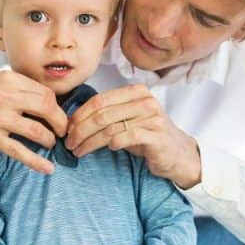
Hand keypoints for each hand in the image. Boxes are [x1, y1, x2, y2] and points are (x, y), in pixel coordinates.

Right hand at [0, 71, 67, 173]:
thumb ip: (20, 87)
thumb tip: (48, 102)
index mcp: (10, 80)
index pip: (46, 94)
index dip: (57, 108)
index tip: (58, 117)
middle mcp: (5, 97)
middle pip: (47, 109)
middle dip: (60, 124)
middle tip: (62, 133)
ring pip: (36, 131)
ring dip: (49, 141)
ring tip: (50, 145)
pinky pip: (19, 151)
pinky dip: (36, 161)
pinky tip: (48, 168)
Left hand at [65, 85, 201, 188]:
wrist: (177, 153)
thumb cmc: (148, 136)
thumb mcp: (128, 119)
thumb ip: (107, 114)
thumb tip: (73, 120)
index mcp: (136, 91)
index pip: (99, 100)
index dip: (79, 115)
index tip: (67, 130)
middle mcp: (145, 100)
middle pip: (101, 114)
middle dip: (80, 130)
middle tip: (69, 144)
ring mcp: (153, 117)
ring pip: (110, 127)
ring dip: (90, 141)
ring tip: (79, 151)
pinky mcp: (157, 135)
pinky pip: (126, 137)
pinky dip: (112, 143)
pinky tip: (107, 149)